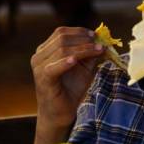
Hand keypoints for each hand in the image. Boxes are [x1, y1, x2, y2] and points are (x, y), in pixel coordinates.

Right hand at [31, 27, 104, 143]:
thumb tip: (103, 41)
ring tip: (98, 50)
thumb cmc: (71, 89)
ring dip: (83, 48)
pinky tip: (75, 60)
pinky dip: (65, 62)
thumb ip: (91, 54)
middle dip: (84, 39)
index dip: (80, 32)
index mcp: (46, 50)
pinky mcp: (43, 79)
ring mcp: (39, 67)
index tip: (97, 36)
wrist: (61, 112)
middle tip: (100, 44)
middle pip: (62, 38)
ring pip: (61, 49)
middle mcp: (39, 56)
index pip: (61, 32)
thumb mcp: (85, 68)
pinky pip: (53, 67)